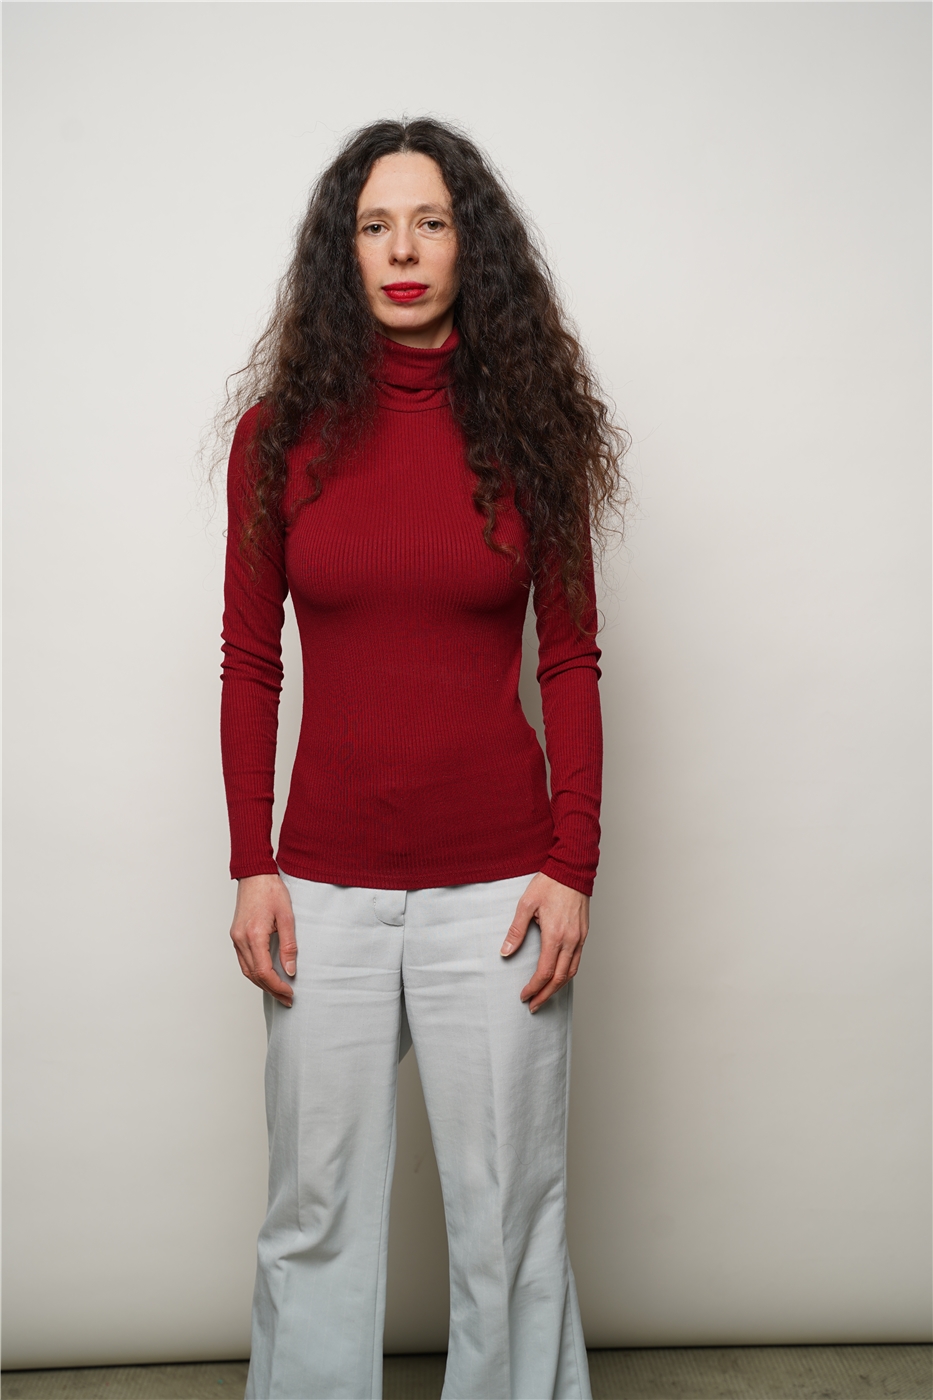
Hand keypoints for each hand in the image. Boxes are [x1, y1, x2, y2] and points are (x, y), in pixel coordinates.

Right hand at [230, 873, 296, 1007]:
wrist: (255, 875)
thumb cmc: (271, 891)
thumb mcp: (287, 917)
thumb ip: (289, 946)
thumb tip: (290, 970)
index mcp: (254, 935)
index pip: (263, 971)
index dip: (277, 986)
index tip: (290, 993)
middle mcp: (240, 939)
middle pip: (254, 975)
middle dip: (271, 990)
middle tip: (287, 999)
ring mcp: (236, 938)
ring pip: (246, 970)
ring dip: (262, 984)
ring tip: (279, 992)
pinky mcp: (236, 935)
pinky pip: (243, 961)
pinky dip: (255, 972)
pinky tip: (267, 976)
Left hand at [500, 872, 588, 1011]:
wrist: (572, 870)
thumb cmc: (549, 884)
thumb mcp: (526, 905)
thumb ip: (516, 931)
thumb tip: (506, 951)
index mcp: (555, 935)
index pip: (545, 972)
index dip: (534, 987)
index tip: (524, 995)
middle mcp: (571, 940)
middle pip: (560, 978)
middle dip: (545, 994)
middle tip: (533, 1005)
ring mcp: (580, 938)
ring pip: (571, 972)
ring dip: (558, 988)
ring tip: (545, 996)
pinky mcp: (584, 934)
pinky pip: (577, 961)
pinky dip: (568, 974)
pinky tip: (559, 977)